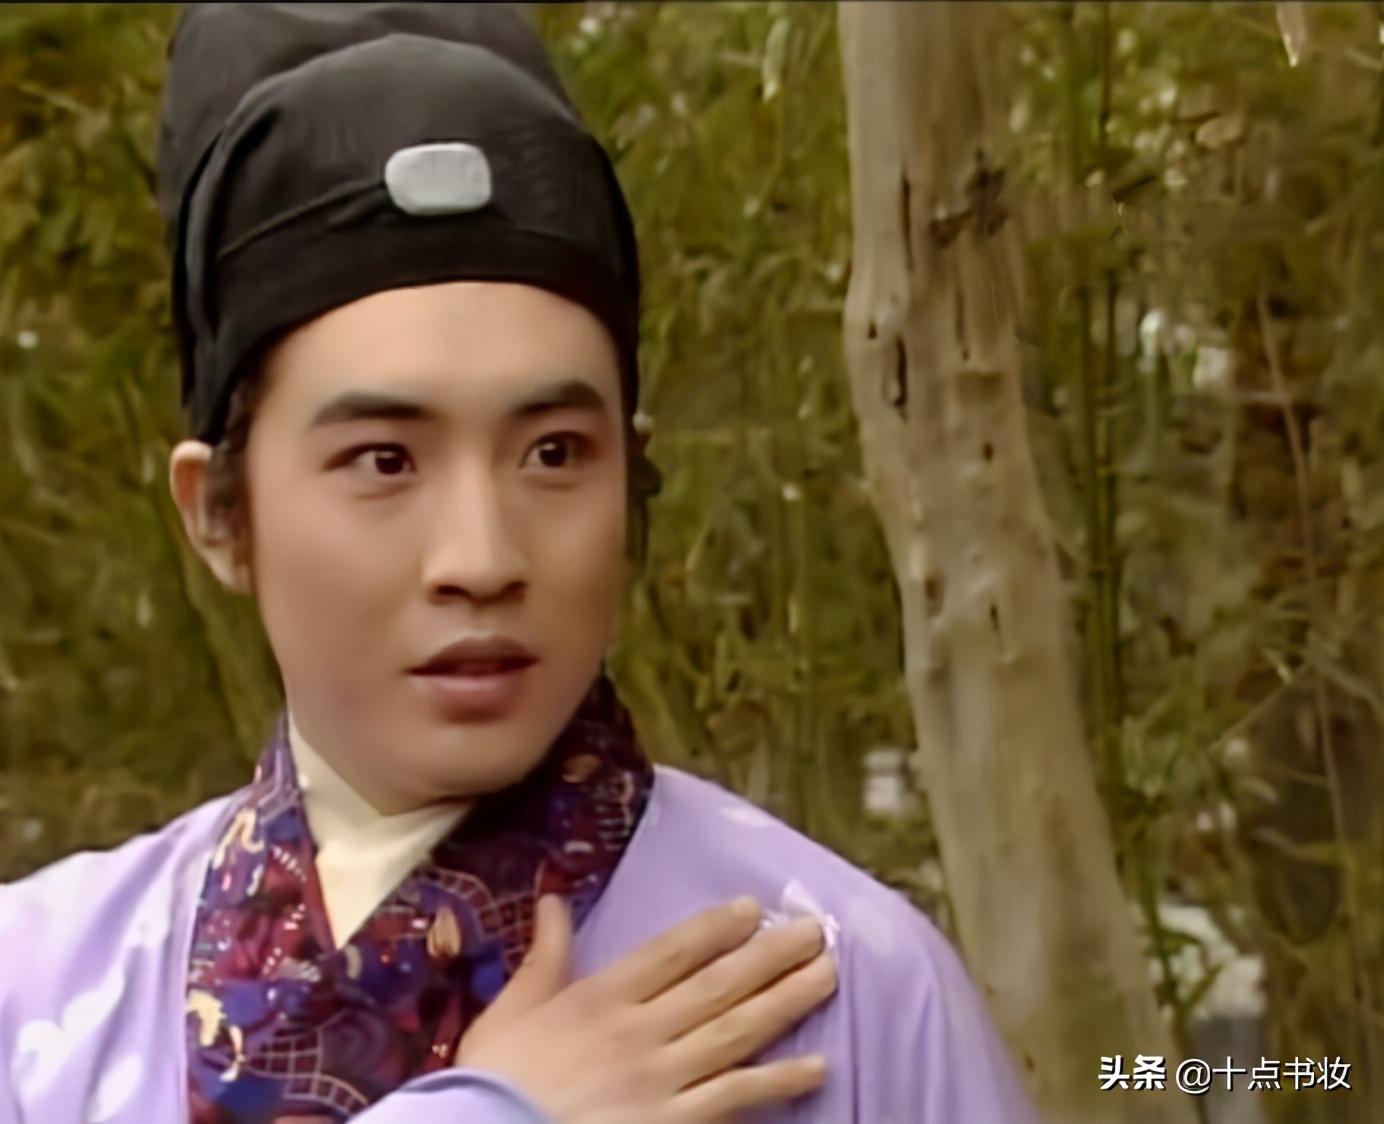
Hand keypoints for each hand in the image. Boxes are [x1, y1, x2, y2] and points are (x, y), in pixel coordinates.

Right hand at [454, 894, 836, 1122]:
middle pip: (716, 985)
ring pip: (735, 1031)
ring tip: (826, 977)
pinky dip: (778, 1082)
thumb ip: (544, 955)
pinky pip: (734, 1098)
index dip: (715, 929)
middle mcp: (638, 1030)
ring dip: (785, 1002)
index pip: (670, 953)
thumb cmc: (493, 1079)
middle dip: (769, 956)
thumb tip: (553, 898)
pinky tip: (816, 1067)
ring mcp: (659, 1079)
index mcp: (600, 996)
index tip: (752, 908)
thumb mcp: (511, 1007)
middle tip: (814, 931)